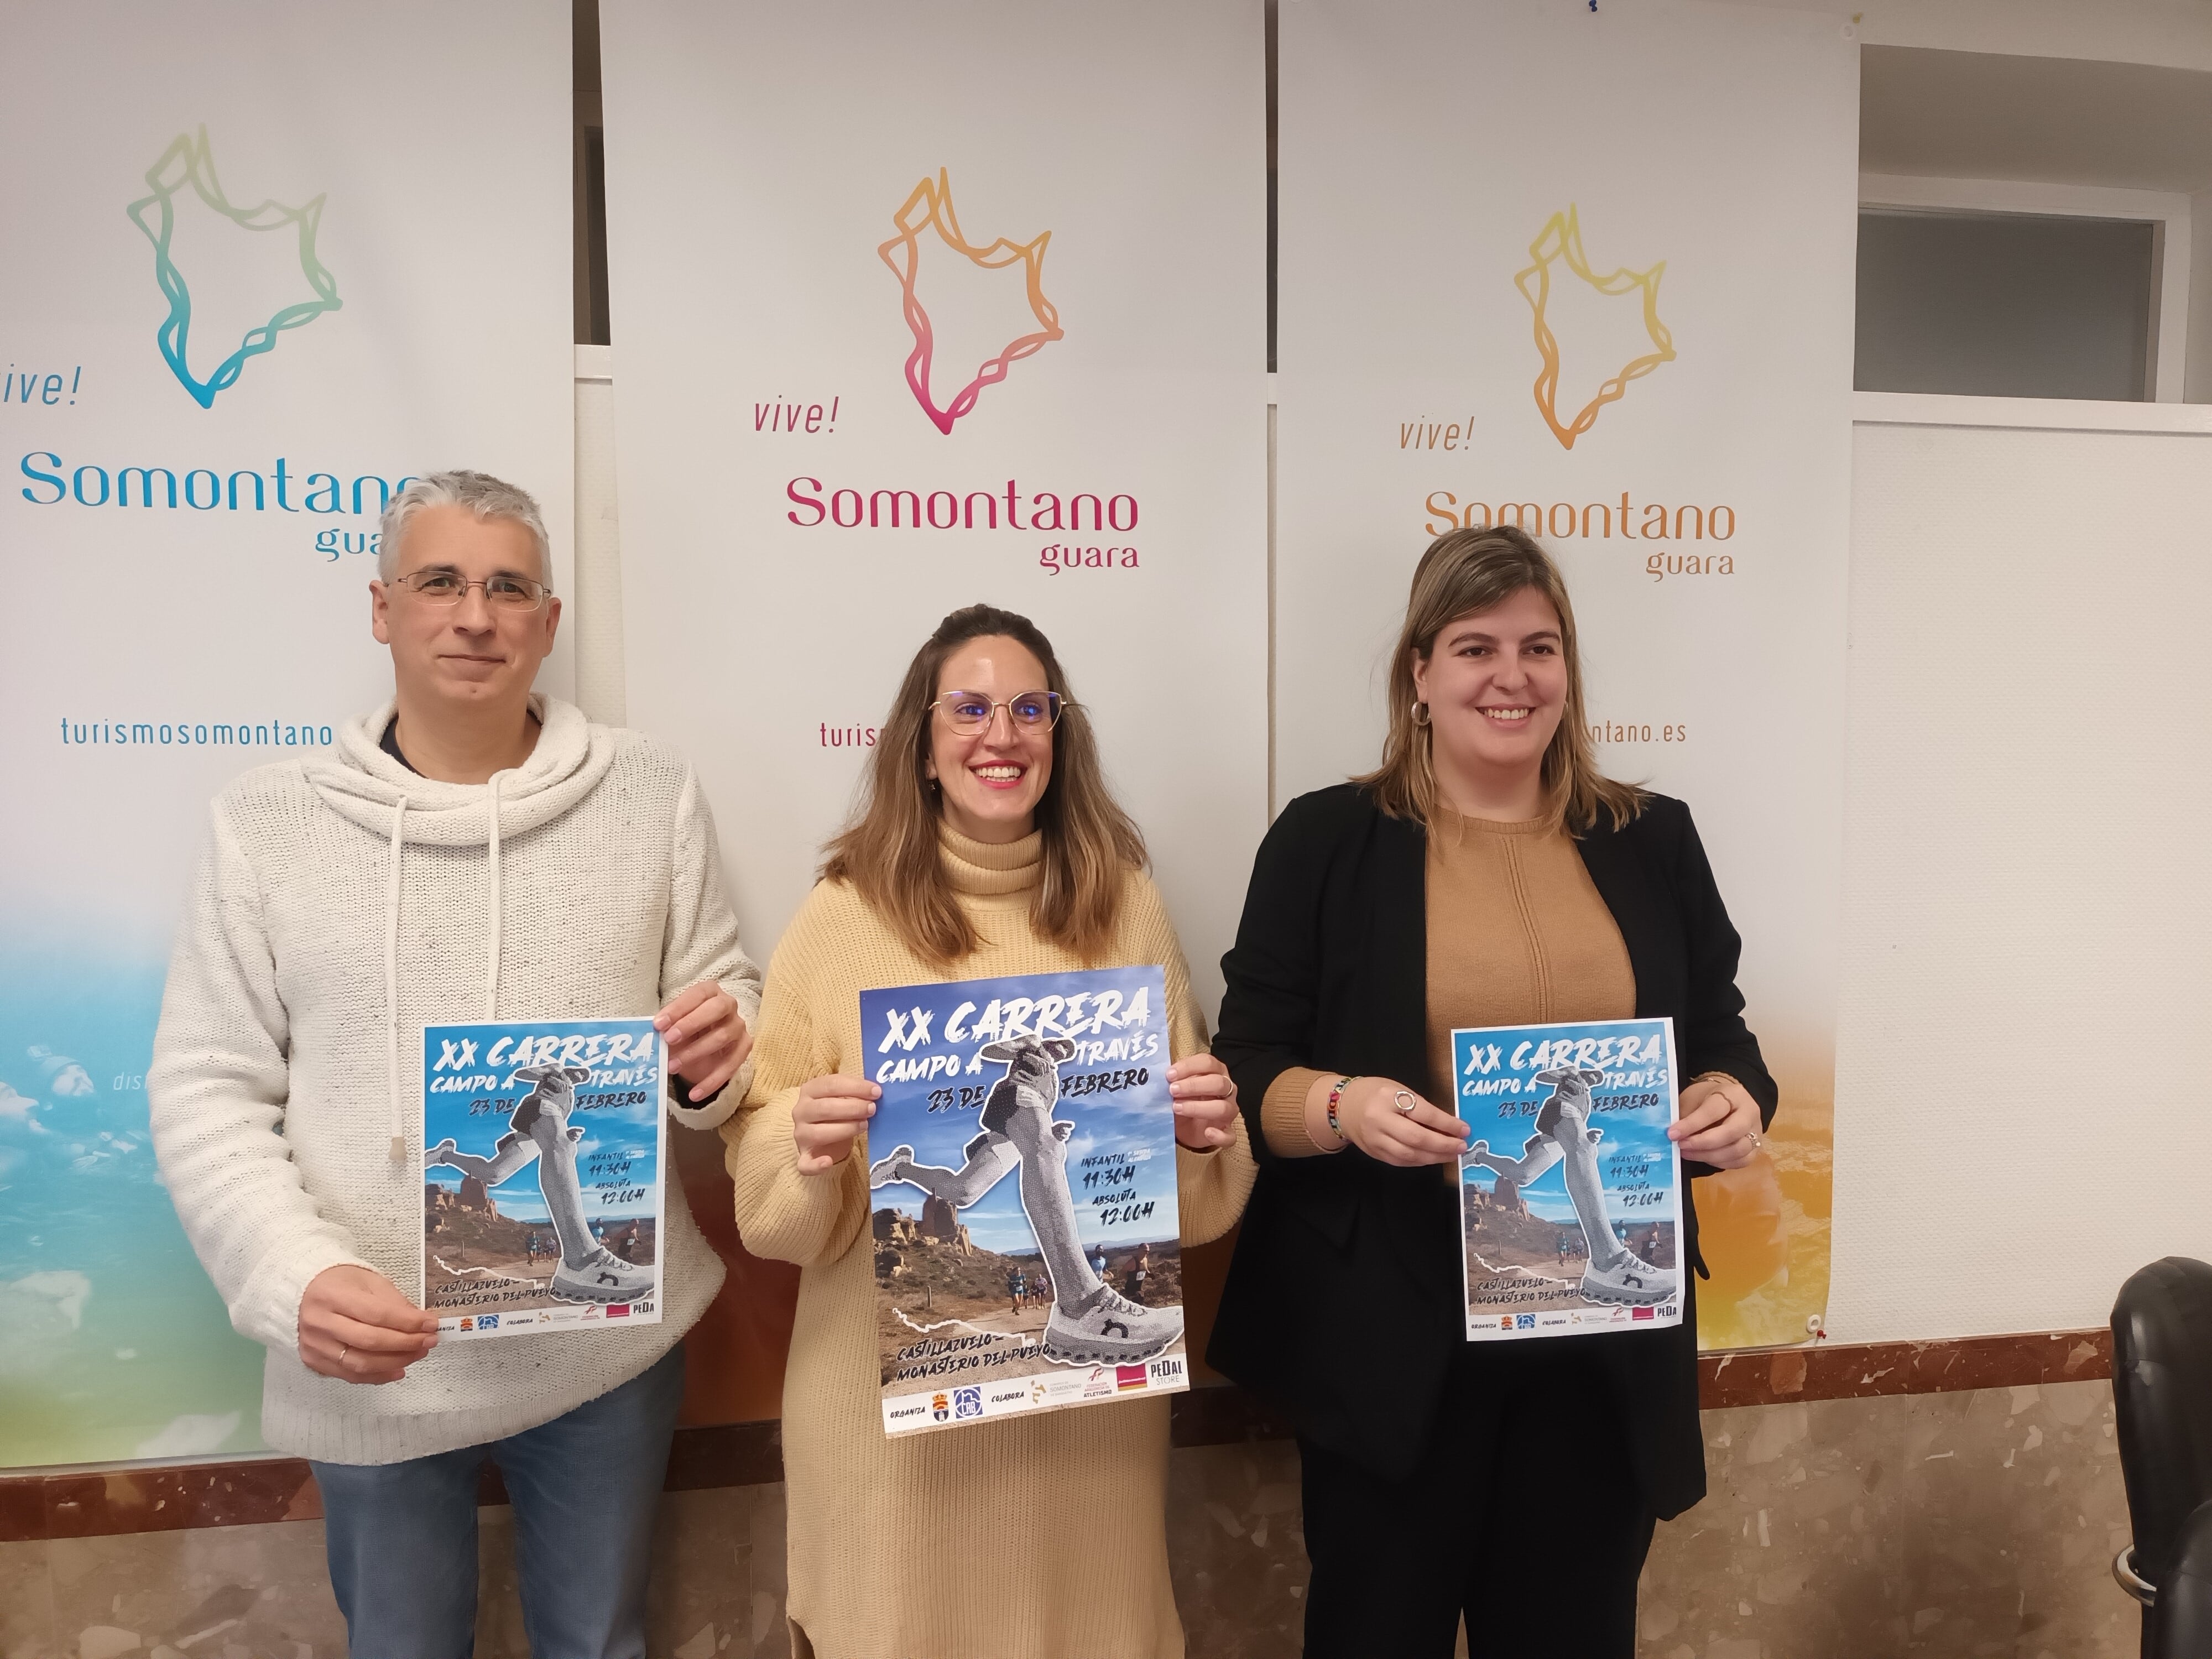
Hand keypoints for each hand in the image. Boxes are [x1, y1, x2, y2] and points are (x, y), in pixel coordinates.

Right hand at [298, 1264, 438, 1384]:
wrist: (302, 1292)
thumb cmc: (340, 1283)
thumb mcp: (369, 1281)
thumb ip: (394, 1302)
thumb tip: (421, 1323)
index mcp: (332, 1296)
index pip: (377, 1314)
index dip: (408, 1322)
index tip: (432, 1324)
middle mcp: (319, 1323)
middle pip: (370, 1341)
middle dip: (406, 1344)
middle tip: (429, 1341)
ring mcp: (314, 1345)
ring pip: (360, 1363)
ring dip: (395, 1362)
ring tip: (418, 1354)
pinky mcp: (313, 1361)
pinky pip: (349, 1375)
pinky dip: (377, 1376)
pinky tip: (398, 1370)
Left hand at [654, 981, 753, 1102]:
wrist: (703, 1047)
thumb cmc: (686, 1031)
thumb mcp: (674, 1025)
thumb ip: (666, 1026)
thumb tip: (651, 1032)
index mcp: (710, 992)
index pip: (697, 994)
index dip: (678, 1008)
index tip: (658, 1024)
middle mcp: (729, 1005)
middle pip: (716, 1009)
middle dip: (691, 1024)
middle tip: (669, 1039)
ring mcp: (738, 1026)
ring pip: (722, 1037)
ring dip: (695, 1052)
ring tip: (672, 1066)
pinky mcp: (744, 1047)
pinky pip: (731, 1065)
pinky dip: (711, 1081)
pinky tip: (695, 1094)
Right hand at [792, 1073, 878, 1175]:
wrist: (819, 1133)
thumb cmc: (835, 1110)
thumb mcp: (842, 1096)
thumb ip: (855, 1093)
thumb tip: (875, 1092)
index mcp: (810, 1090)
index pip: (831, 1084)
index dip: (855, 1087)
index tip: (876, 1092)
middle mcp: (801, 1111)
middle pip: (824, 1108)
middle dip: (852, 1108)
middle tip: (872, 1109)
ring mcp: (800, 1135)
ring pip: (818, 1134)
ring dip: (844, 1129)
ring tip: (864, 1125)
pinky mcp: (804, 1156)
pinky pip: (805, 1164)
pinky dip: (816, 1165)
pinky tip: (828, 1162)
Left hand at [1168, 1054, 1237, 1150]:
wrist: (1186, 1126)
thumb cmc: (1184, 1099)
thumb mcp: (1178, 1088)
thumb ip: (1173, 1081)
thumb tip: (1158, 1079)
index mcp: (1216, 1072)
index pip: (1208, 1063)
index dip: (1188, 1067)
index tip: (1169, 1075)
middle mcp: (1227, 1089)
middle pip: (1218, 1083)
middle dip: (1193, 1085)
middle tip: (1172, 1090)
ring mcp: (1229, 1111)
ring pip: (1224, 1108)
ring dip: (1199, 1108)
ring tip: (1177, 1108)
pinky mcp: (1227, 1131)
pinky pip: (1230, 1136)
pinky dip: (1220, 1136)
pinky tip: (1208, 1133)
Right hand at [1333, 1075, 1468, 1167]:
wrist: (1342, 1106)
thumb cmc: (1375, 1093)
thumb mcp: (1397, 1089)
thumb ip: (1419, 1106)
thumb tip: (1448, 1125)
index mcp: (1388, 1097)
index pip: (1423, 1113)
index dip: (1447, 1123)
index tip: (1465, 1129)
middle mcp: (1379, 1120)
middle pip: (1416, 1138)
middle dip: (1443, 1145)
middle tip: (1461, 1146)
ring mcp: (1375, 1140)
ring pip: (1409, 1155)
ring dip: (1435, 1157)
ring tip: (1452, 1155)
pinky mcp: (1374, 1153)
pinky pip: (1401, 1161)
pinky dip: (1420, 1161)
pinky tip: (1433, 1158)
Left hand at [1670, 1075, 1764, 1168]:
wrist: (1726, 1100)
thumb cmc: (1706, 1099)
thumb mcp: (1693, 1099)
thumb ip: (1684, 1116)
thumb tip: (1673, 1136)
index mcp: (1733, 1094)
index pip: (1714, 1110)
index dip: (1692, 1124)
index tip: (1672, 1134)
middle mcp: (1749, 1112)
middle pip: (1732, 1132)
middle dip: (1703, 1143)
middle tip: (1682, 1146)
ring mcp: (1756, 1131)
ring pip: (1738, 1150)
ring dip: (1709, 1155)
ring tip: (1688, 1153)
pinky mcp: (1755, 1148)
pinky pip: (1741, 1161)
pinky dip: (1720, 1162)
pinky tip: (1703, 1157)